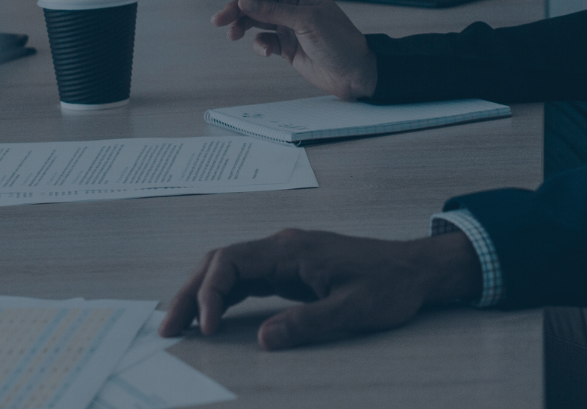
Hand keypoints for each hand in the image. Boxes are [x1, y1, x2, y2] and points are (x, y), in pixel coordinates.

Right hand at [165, 229, 482, 348]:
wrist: (415, 269)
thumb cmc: (389, 285)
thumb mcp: (352, 309)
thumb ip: (308, 323)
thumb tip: (263, 340)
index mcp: (293, 249)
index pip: (233, 261)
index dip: (211, 293)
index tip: (207, 328)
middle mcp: (283, 247)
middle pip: (221, 261)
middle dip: (192, 292)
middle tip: (171, 327)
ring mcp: (285, 256)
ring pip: (229, 268)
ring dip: (203, 293)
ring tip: (181, 325)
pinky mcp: (290, 269)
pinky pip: (246, 278)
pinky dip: (224, 295)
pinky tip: (212, 317)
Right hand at [208, 0, 378, 99]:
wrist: (354, 74)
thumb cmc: (339, 41)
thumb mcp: (307, 21)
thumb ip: (274, 10)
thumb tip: (244, 0)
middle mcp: (291, 5)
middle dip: (234, 6)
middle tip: (218, 19)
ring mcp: (287, 25)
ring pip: (254, 19)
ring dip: (240, 25)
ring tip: (231, 35)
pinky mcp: (286, 45)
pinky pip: (263, 40)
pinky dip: (259, 46)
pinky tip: (267, 53)